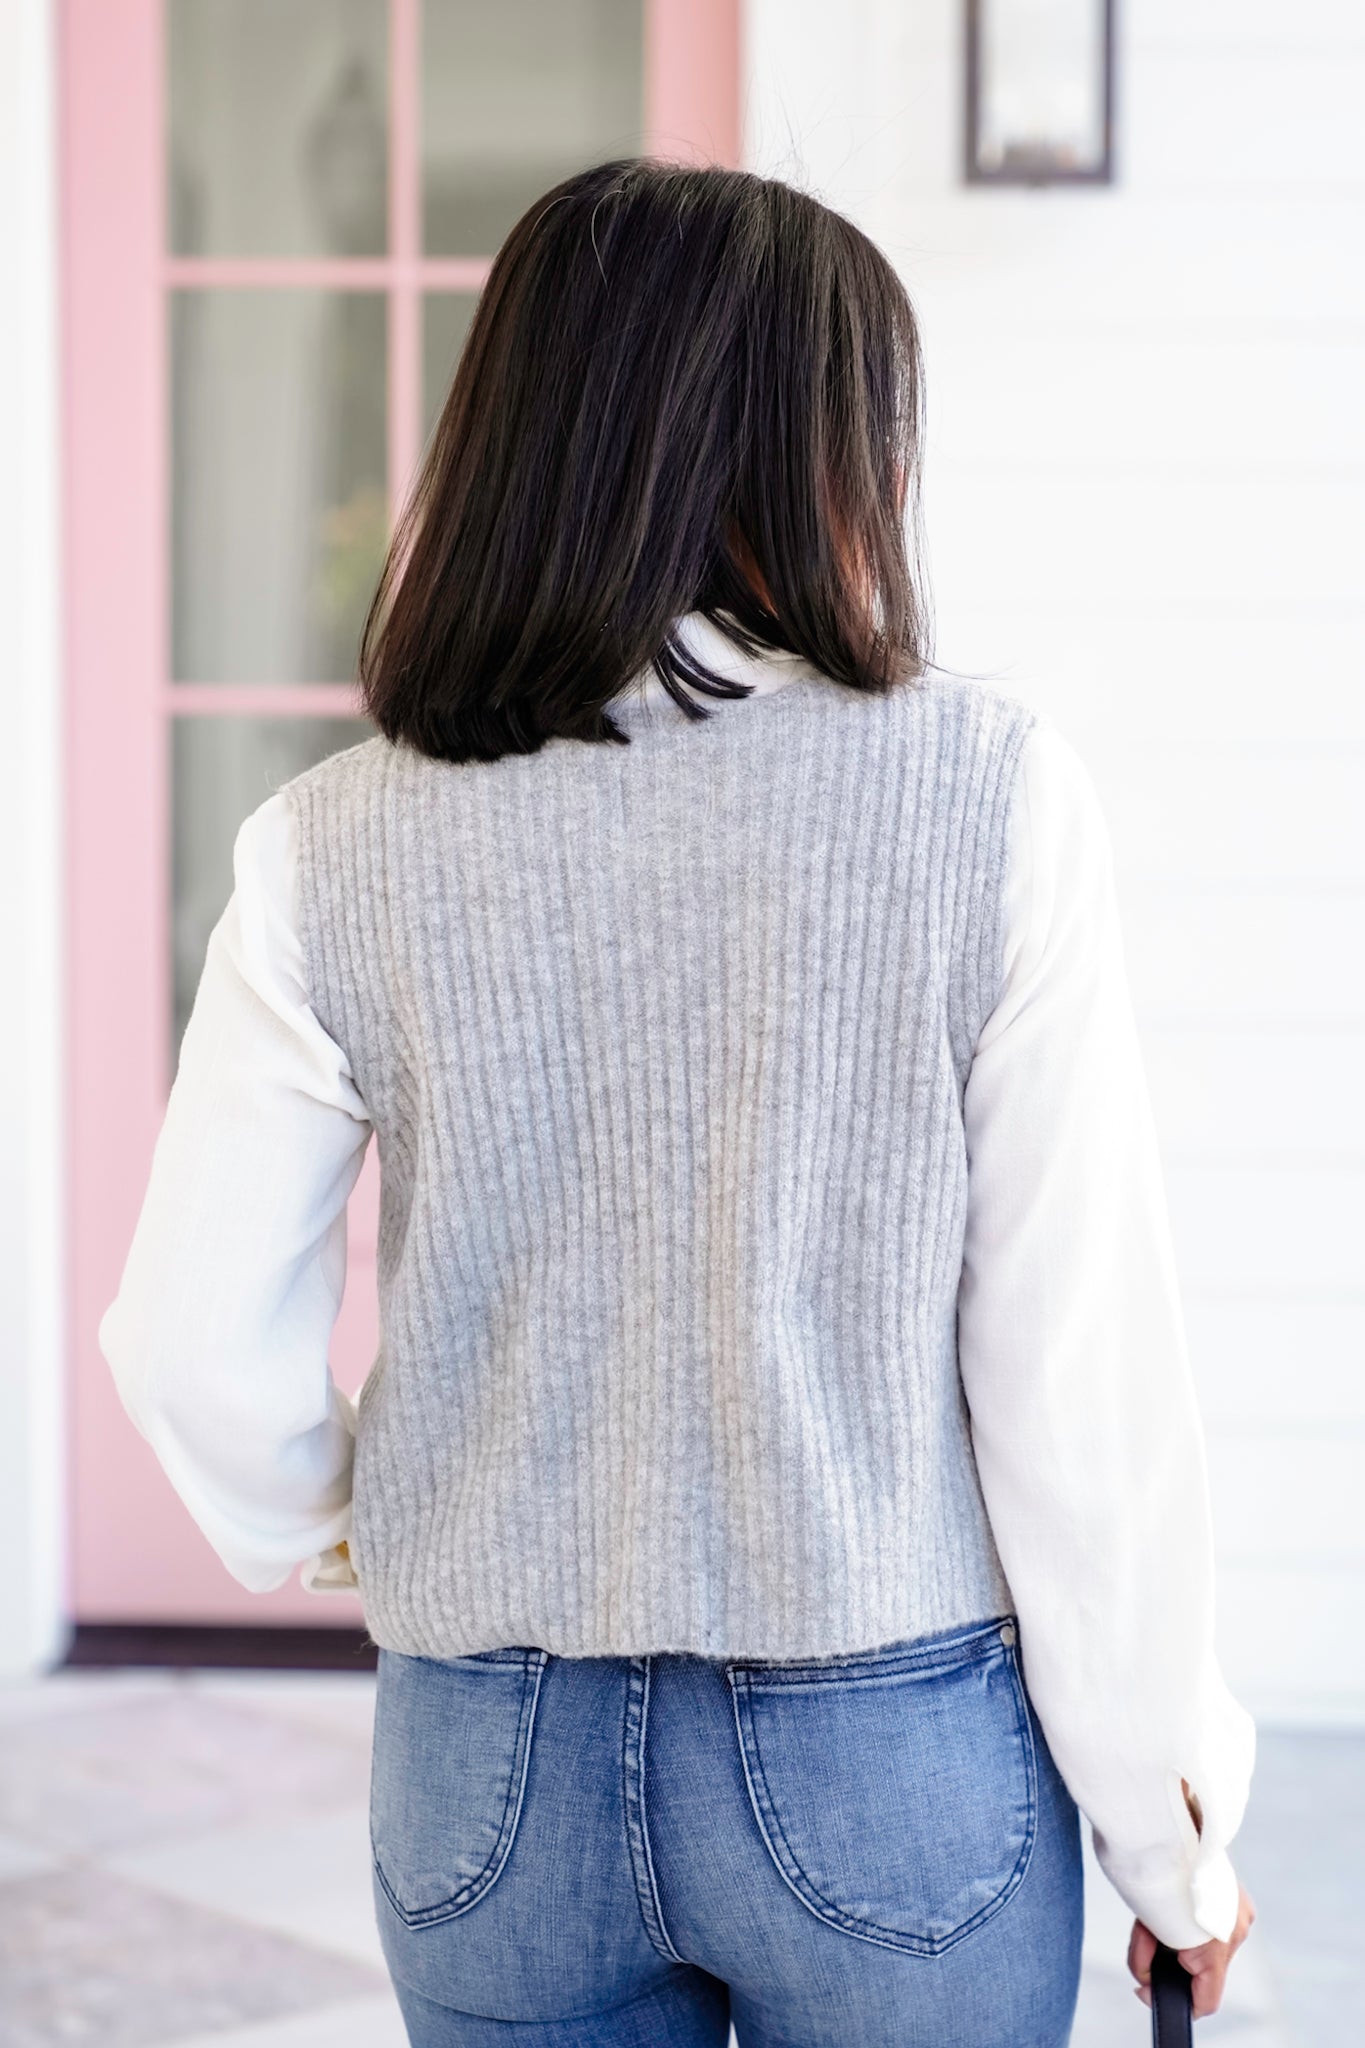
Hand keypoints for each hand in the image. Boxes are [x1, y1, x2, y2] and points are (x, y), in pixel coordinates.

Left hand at [1128, 1884, 1255, 2018]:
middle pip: (1203, 1972)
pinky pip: (1216, 1926)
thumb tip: (1146, 1981)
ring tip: (1158, 1918)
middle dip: (1172, 1964)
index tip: (1147, 1992)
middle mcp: (1237, 1930)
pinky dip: (1194, 1926)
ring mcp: (1242, 1913)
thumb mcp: (1143, 1920)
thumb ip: (1147, 1955)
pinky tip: (1178, 1908)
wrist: (1167, 1818)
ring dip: (1183, 1943)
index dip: (1176, 2003)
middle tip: (1145, 1943)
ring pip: (1209, 1950)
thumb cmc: (1152, 1871)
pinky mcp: (1240, 1900)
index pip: (1206, 2000)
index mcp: (1216, 1943)